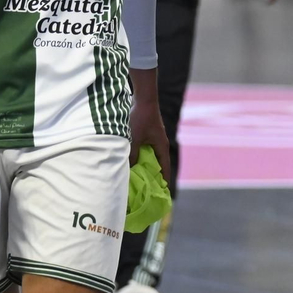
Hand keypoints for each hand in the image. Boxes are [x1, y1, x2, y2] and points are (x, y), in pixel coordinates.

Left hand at [128, 69, 172, 184]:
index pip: (165, 169)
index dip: (164, 181)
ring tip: (138, 178)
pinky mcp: (148, 134)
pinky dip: (141, 157)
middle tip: (146, 189)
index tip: (162, 194)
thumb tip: (128, 169)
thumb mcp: (134, 139)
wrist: (144, 99)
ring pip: (151, 157)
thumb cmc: (140, 119)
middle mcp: (160, 144)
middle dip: (154, 176)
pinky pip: (146, 150)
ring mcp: (155, 139)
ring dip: (146, 166)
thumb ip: (131, 155)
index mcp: (162, 147)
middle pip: (159, 164)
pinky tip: (132, 161)